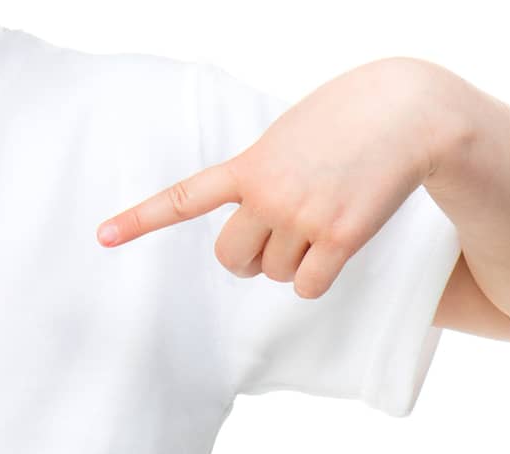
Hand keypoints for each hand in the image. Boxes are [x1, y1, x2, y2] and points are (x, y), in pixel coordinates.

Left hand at [96, 58, 450, 299]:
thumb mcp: (286, 137)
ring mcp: (302, 218)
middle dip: (248, 259)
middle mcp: (267, 196)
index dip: (140, 220)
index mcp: (248, 168)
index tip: (102, 237)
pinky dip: (317, 279)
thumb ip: (260, 177)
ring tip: (321, 220)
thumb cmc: (345, 121)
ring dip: (292, 261)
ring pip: (274, 273)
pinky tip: (337, 247)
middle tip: (272, 240)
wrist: (407, 112)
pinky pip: (307, 287)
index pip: (184, 200)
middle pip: (232, 260)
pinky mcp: (341, 237)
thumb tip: (260, 236)